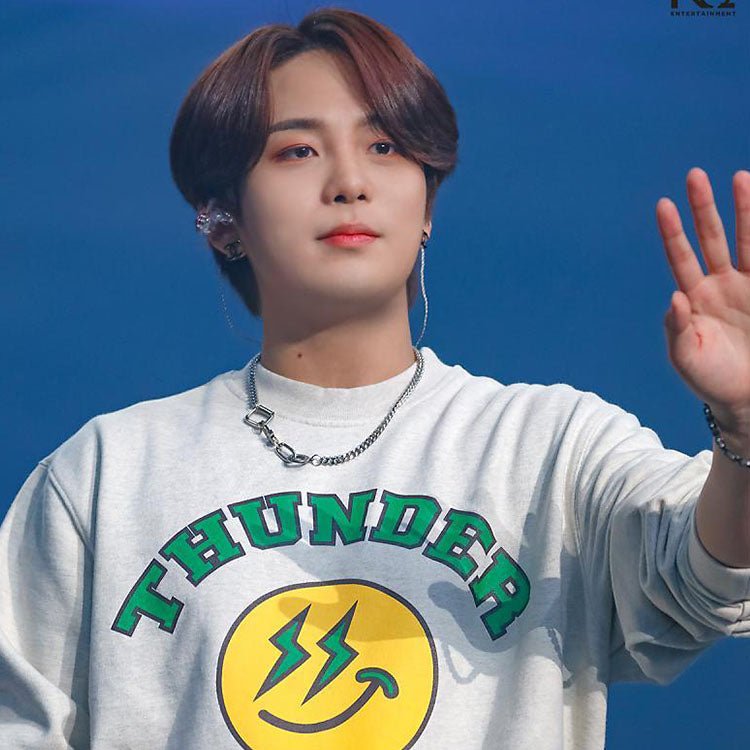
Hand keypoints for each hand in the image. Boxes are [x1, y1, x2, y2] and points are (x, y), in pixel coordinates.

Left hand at [656, 167, 749, 438]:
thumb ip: (678, 328)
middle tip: (695, 175)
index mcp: (695, 298)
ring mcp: (748, 286)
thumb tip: (674, 298)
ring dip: (745, 210)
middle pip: (711, 238)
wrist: (748, 398)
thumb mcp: (687, 357)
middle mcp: (720, 285)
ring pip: (748, 240)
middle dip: (705, 207)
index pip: (681, 257)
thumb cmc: (711, 380)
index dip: (672, 232)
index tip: (663, 204)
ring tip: (742, 177)